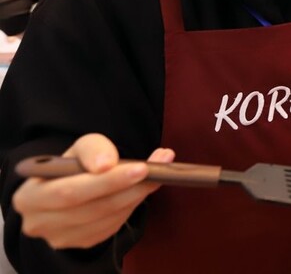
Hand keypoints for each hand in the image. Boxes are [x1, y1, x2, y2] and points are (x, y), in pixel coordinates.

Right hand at [12, 134, 174, 248]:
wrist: (68, 187)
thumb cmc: (72, 166)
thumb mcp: (78, 148)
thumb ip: (92, 149)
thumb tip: (106, 164)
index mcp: (29, 196)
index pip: (70, 191)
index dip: (106, 181)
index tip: (140, 168)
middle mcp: (40, 223)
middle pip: (91, 208)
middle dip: (128, 188)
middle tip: (156, 171)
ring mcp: (61, 238)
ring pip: (107, 218)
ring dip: (137, 196)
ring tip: (159, 174)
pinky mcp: (82, 242)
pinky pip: (113, 225)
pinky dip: (132, 206)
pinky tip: (143, 189)